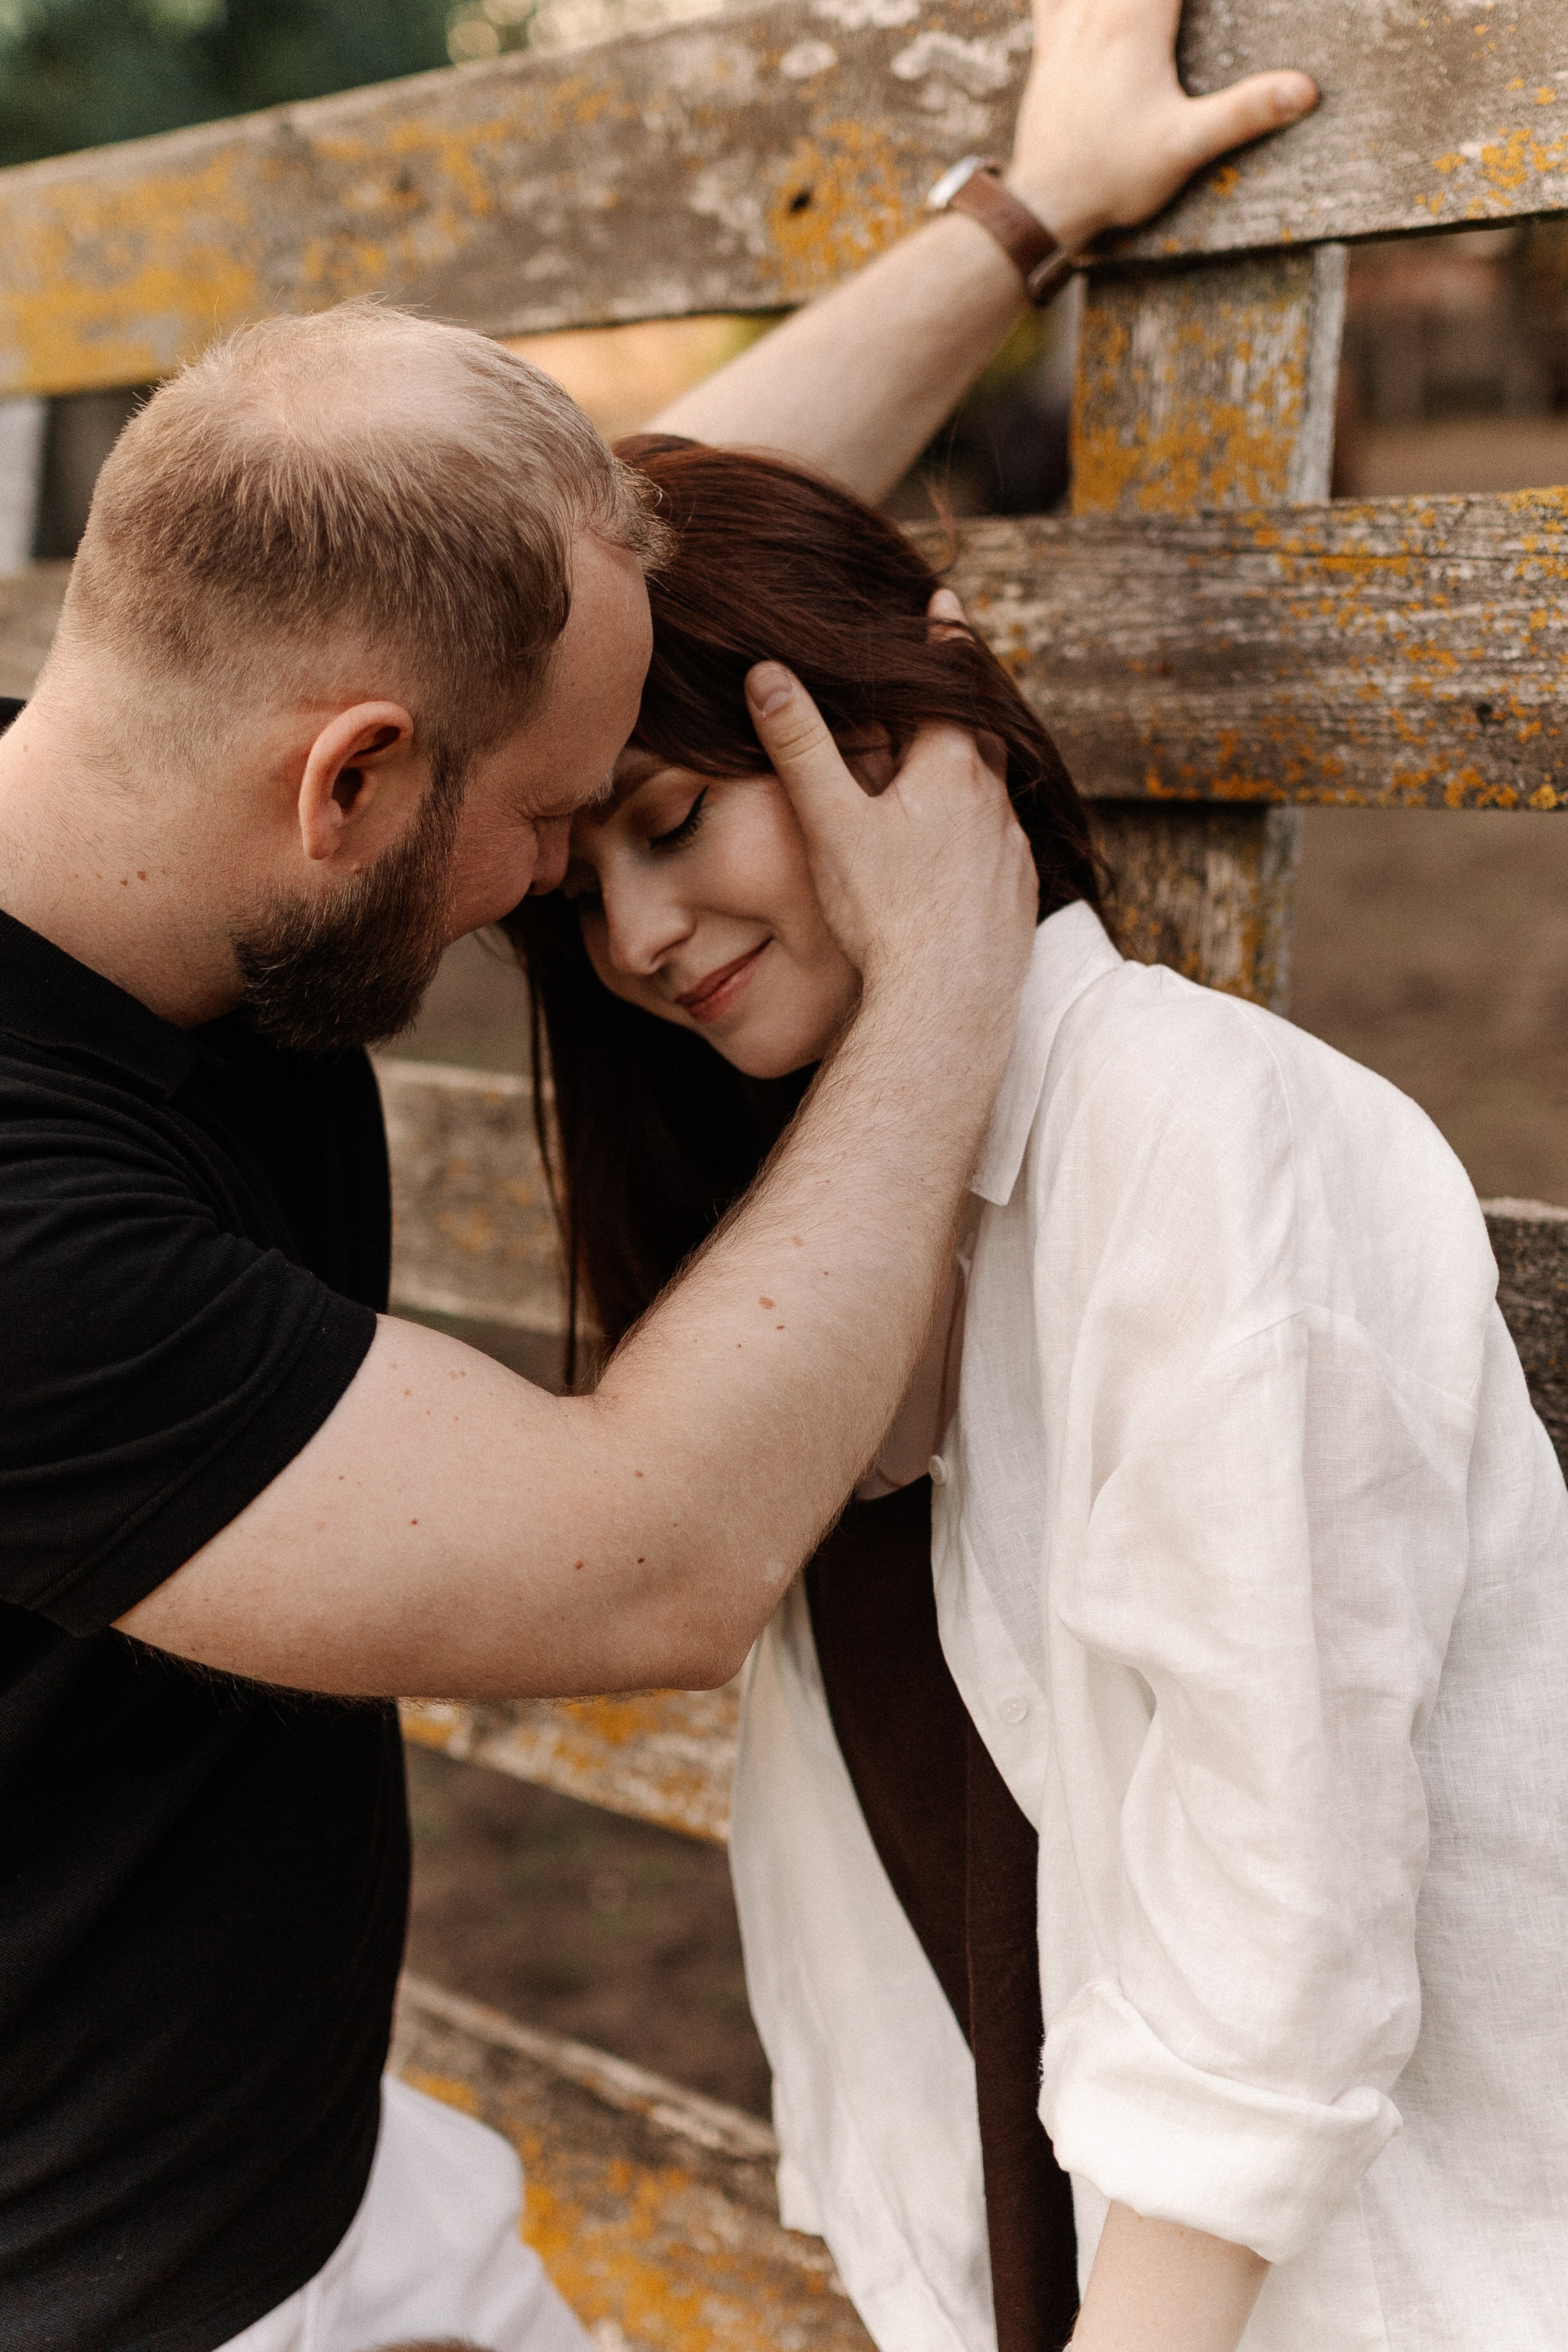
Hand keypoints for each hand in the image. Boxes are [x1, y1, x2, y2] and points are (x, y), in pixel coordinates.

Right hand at [744, 653, 1037, 1000]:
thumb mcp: (830, 821)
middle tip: (943, 680)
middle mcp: (993, 801)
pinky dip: (981, 828)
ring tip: (946, 765)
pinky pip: (1002, 843)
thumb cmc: (884, 913)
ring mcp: (1012, 850)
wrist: (945, 1003)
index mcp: (951, 768)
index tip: (943, 600)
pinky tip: (961, 847)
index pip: (950, 681)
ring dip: (970, 770)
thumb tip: (767, 672)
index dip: (943, 637)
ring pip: (993, 791)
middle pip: (980, 732)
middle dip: (959, 703)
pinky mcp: (1018, 896)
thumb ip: (801, 746)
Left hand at [1007, 0, 1317, 250]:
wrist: (1045, 203)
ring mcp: (1069, 20)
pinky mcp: (1051, 39)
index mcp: (1137, 21)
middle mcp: (1099, 8)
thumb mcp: (1185, 147)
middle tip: (1169, 4)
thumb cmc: (1114, 178)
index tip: (1207, 0)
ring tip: (1148, 1)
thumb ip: (1243, 112)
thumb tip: (1306, 89)